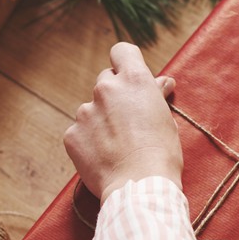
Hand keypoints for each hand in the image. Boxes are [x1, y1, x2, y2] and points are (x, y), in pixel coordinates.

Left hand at [64, 43, 181, 202]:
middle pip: (105, 80)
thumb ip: (156, 96)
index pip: (121, 51)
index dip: (125, 63)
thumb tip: (163, 82)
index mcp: (134, 80)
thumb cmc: (161, 155)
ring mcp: (85, 111)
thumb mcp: (166, 120)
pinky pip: (79, 131)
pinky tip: (102, 157)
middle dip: (114, 95)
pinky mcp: (72, 134)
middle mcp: (106, 90)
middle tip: (127, 120)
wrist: (139, 187)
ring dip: (100, 121)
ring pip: (91, 109)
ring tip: (116, 146)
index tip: (129, 76)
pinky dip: (88, 141)